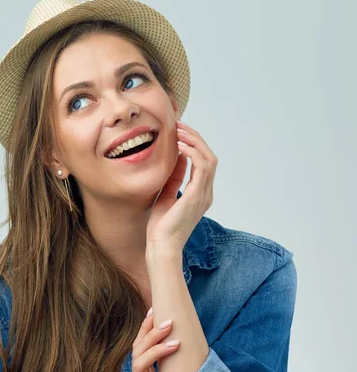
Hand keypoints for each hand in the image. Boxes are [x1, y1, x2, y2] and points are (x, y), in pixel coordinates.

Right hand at [131, 310, 181, 371]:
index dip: (145, 326)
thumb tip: (185, 347)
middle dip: (152, 334)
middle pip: (137, 350)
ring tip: (175, 344)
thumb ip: (168, 367)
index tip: (154, 309)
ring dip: (156, 351)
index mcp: (141, 371)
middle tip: (169, 322)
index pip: (138, 343)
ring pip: (139, 365)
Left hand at [146, 120, 217, 254]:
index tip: (178, 132)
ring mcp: (204, 195)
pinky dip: (193, 153)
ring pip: (209, 158)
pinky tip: (179, 146)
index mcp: (201, 193)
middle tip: (179, 125)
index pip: (204, 161)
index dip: (194, 143)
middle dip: (195, 138)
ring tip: (178, 131)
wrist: (161, 246)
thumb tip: (177, 156)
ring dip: (194, 141)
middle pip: (210, 156)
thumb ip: (175, 177)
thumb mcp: (166, 194)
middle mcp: (206, 193)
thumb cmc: (161, 226)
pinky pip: (202, 167)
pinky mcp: (197, 196)